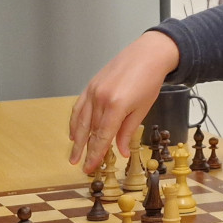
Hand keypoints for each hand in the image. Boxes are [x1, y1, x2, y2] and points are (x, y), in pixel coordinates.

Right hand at [68, 30, 180, 173]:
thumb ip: (128, 132)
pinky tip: (74, 133)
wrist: (147, 54)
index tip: (90, 167)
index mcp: (116, 106)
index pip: (102, 137)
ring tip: (74, 154)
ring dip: (77, 139)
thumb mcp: (142, 109)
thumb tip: (122, 152)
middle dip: (86, 150)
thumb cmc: (149, 80)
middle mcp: (101, 98)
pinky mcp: (91, 85)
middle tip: (82, 166)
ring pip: (82, 120)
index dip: (95, 154)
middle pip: (90, 131)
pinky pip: (79, 107)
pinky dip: (75, 121)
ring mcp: (93, 91)